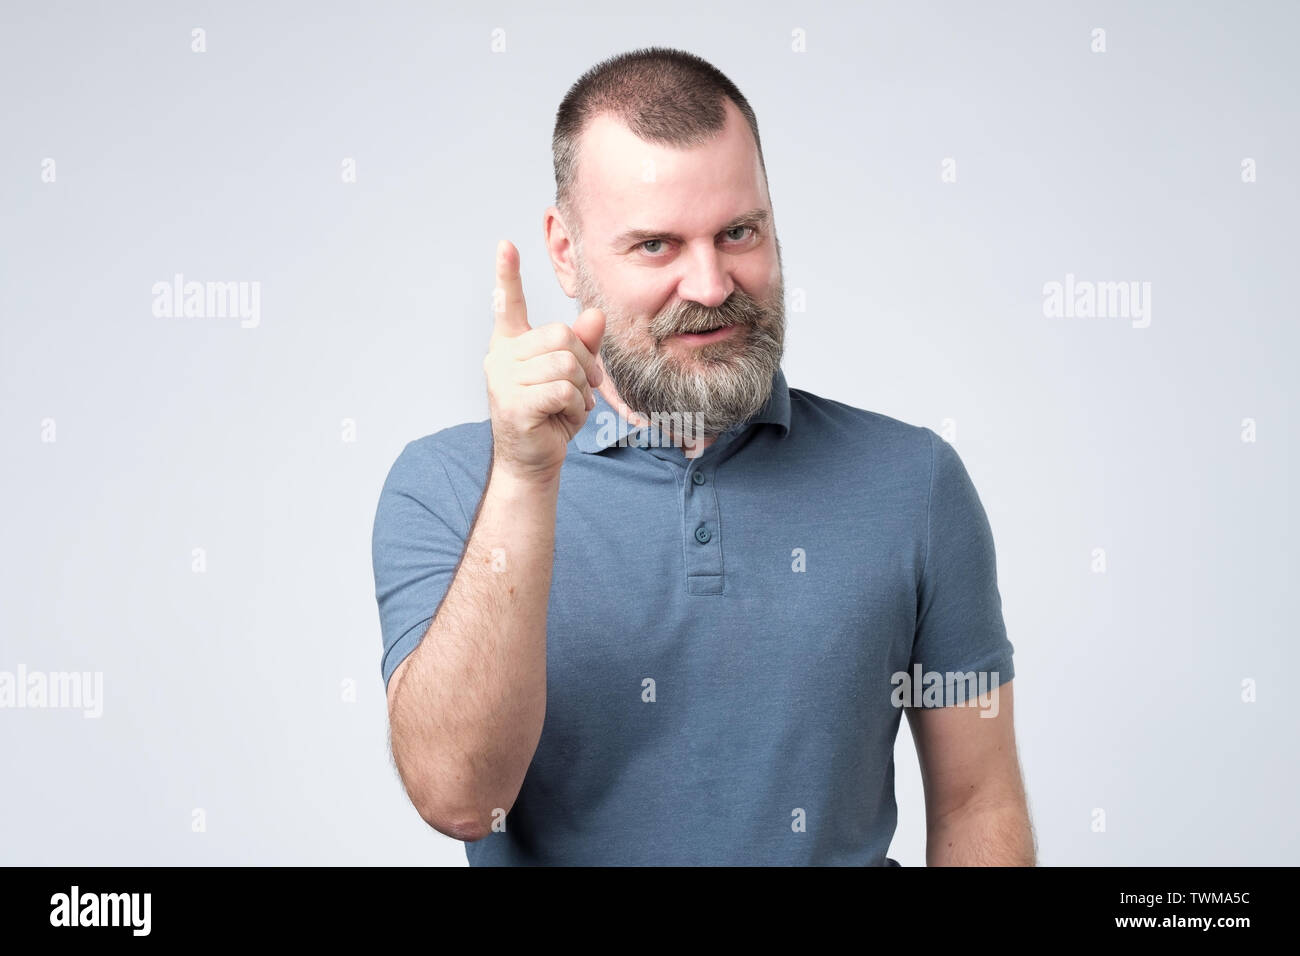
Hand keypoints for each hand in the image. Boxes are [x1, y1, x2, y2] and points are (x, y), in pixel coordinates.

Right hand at [484, 239, 605, 481]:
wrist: (534, 459)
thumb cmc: (551, 414)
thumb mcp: (573, 375)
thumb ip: (584, 344)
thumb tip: (596, 314)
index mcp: (511, 344)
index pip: (508, 303)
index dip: (507, 274)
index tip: (506, 245)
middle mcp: (500, 357)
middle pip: (560, 335)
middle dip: (584, 362)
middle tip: (585, 386)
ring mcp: (502, 380)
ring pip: (565, 364)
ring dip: (580, 388)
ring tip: (571, 405)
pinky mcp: (513, 404)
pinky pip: (562, 390)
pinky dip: (575, 405)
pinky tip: (564, 417)